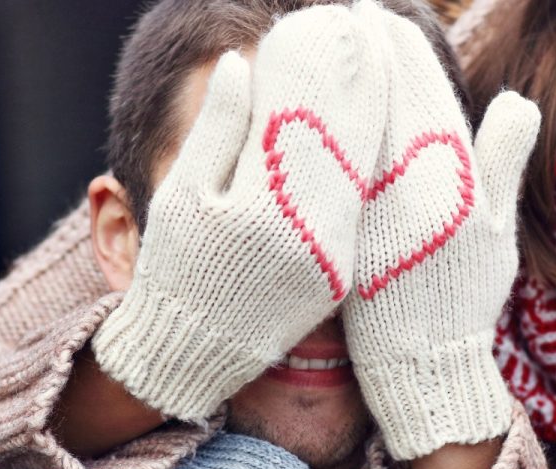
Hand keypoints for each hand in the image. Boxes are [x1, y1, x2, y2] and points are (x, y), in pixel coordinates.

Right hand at [91, 4, 386, 419]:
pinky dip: (371, 165)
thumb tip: (240, 62)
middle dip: (365, 82)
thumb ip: (216, 129)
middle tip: (371, 32)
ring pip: (365, 173)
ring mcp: (330, 261)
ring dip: (378, 118)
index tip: (338, 27)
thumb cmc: (174, 267)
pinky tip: (376, 129)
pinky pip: (362, 208)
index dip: (325, 68)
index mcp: (261, 210)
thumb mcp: (181, 194)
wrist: (190, 350)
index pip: (305, 117)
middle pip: (349, 140)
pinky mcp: (341, 277)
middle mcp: (307, 237)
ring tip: (382, 69)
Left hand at [342, 0, 541, 458]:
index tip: (382, 19)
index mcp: (454, 178)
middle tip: (349, 16)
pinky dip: (314, 128)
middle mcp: (409, 188)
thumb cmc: (464, 295)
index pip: (421, 89)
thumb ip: (501, 160)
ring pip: (350, 124)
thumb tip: (514, 100)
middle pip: (380, 96)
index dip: (400, 48)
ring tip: (323, 42)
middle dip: (364, 51)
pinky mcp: (336, 229)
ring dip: (337, 80)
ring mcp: (368, 209)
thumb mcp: (497, 228)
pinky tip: (300, 103)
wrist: (422, 364)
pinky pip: (324, 164)